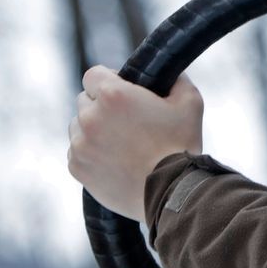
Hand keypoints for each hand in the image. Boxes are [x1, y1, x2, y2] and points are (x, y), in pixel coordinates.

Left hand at [66, 65, 203, 220]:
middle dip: (101, 106)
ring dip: (92, 129)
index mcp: (112, 95)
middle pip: (84, 100)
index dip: (108, 80)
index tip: (122, 92)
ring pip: (77, 126)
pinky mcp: (77, 167)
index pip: (93, 75)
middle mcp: (90, 117)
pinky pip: (76, 151)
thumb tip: (167, 74)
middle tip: (125, 121)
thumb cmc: (181, 146)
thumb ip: (175, 79)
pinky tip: (113, 160)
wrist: (171, 193)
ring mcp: (80, 144)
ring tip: (119, 143)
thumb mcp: (189, 103)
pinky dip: (90, 153)